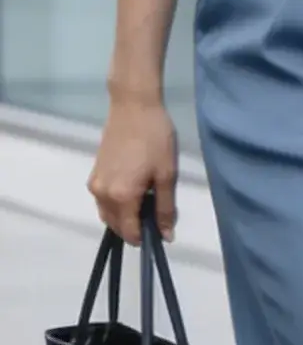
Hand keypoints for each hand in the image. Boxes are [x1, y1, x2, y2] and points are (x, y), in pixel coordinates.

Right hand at [88, 99, 178, 244]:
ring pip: (107, 214)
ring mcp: (95, 184)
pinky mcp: (94, 174)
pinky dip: (116, 206)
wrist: (133, 107)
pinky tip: (133, 193)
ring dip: (124, 218)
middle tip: (155, 214)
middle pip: (116, 226)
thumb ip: (165, 208)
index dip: (145, 238)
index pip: (129, 232)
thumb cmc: (155, 139)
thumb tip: (166, 235)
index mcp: (121, 197)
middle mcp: (102, 195)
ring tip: (146, 203)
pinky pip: (103, 201)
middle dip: (134, 228)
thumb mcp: (166, 175)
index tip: (160, 232)